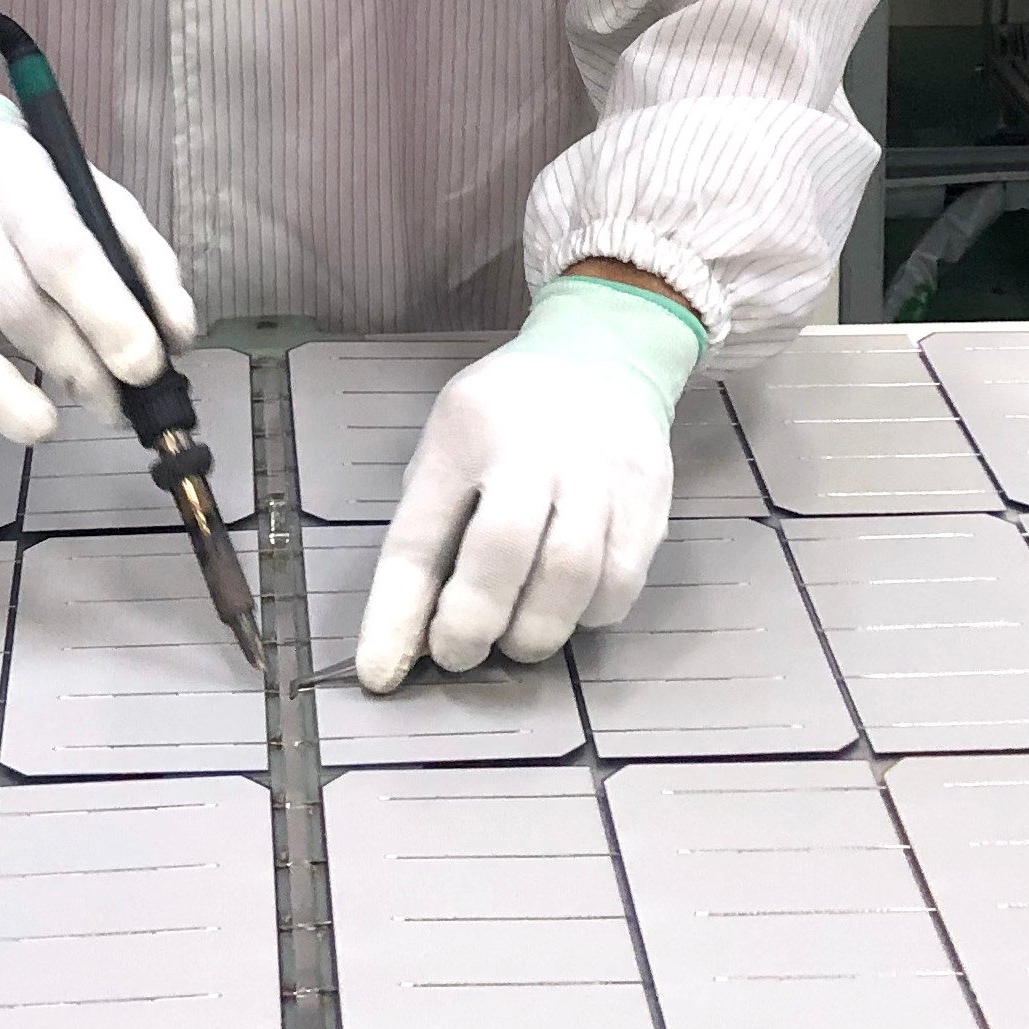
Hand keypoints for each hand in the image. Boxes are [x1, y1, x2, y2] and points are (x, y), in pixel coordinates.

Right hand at [0, 86, 193, 445]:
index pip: (63, 251)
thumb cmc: (21, 187)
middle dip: (76, 369)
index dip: (108, 315)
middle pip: (15, 306)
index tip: (144, 367)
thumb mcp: (92, 193)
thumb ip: (142, 260)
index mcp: (18, 181)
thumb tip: (174, 338)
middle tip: (111, 403)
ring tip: (42, 424)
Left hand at [355, 274, 706, 691]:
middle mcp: (534, 446)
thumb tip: (409, 633)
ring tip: (518, 639)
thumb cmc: (505, 416)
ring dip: (537, 630)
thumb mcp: (449, 444)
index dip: (396, 614)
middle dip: (474, 622)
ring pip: (573, 574)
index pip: (420, 534)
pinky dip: (590, 614)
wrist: (603, 354)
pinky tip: (569, 608)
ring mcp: (600, 469)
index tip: (379, 674)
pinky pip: (622, 580)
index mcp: (464, 433)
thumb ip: (432, 525)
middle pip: (503, 550)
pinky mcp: (649, 495)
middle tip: (460, 653)